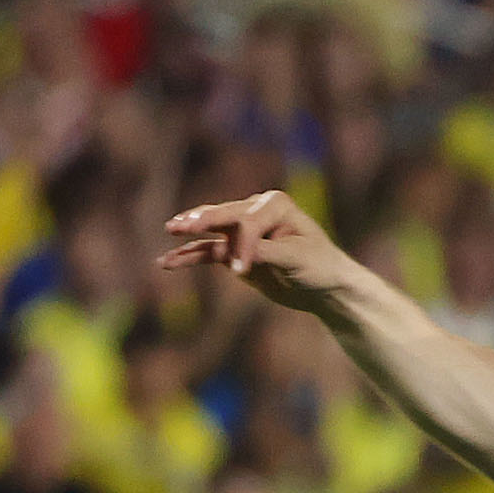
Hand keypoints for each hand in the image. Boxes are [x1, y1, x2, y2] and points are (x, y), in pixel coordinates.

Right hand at [158, 191, 358, 313]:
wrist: (325, 287)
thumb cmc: (319, 267)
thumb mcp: (297, 260)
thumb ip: (265, 253)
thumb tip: (232, 255)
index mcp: (275, 205)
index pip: (249, 221)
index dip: (243, 245)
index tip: (241, 271)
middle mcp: (255, 211)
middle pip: (223, 215)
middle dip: (201, 221)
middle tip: (178, 227)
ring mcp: (242, 230)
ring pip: (211, 230)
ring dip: (189, 233)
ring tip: (170, 231)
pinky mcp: (234, 251)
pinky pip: (207, 251)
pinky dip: (189, 256)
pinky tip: (168, 261)